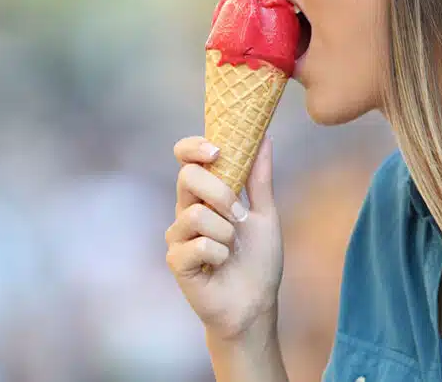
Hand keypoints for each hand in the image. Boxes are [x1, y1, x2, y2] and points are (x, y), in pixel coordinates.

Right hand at [166, 136, 283, 340]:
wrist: (256, 304)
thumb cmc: (258, 260)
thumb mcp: (264, 214)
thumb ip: (260, 178)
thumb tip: (265, 138)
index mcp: (205, 195)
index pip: (186, 159)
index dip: (193, 147)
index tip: (217, 150)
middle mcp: (186, 210)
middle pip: (187, 177)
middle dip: (221, 193)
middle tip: (240, 215)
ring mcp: (178, 236)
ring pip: (194, 214)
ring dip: (225, 232)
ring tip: (232, 248)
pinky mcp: (176, 260)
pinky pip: (197, 244)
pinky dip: (218, 254)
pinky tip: (221, 265)